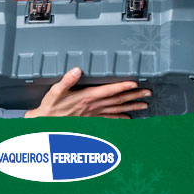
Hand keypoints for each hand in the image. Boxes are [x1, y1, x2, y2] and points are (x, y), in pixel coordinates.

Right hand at [24, 67, 150, 117]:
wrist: (45, 124)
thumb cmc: (50, 107)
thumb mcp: (55, 91)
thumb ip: (67, 80)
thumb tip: (77, 69)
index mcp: (86, 97)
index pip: (108, 91)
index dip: (122, 86)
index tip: (135, 83)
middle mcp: (93, 106)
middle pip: (118, 100)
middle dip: (134, 96)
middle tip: (148, 93)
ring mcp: (93, 114)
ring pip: (117, 110)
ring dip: (132, 106)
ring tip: (145, 104)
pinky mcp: (91, 120)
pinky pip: (110, 119)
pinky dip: (120, 118)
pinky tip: (129, 118)